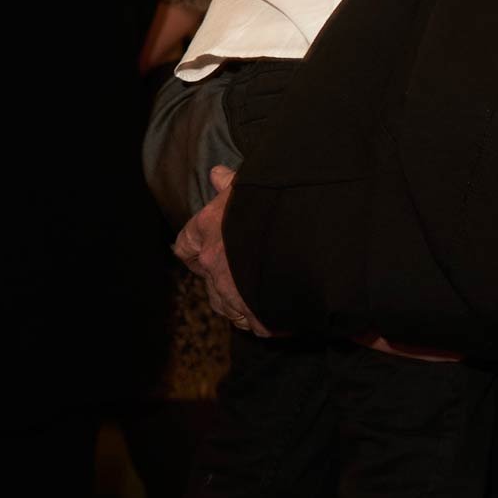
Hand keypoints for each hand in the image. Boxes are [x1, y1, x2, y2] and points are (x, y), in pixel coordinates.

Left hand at [172, 165, 273, 336]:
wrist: (311, 234)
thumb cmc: (278, 202)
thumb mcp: (252, 185)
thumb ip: (232, 184)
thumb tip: (216, 173)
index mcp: (210, 229)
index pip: (186, 245)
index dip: (195, 249)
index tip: (206, 251)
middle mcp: (215, 264)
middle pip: (209, 280)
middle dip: (227, 279)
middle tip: (249, 272)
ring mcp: (234, 293)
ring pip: (228, 305)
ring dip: (243, 300)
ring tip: (267, 293)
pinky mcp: (258, 316)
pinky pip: (254, 324)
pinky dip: (265, 319)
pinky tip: (282, 311)